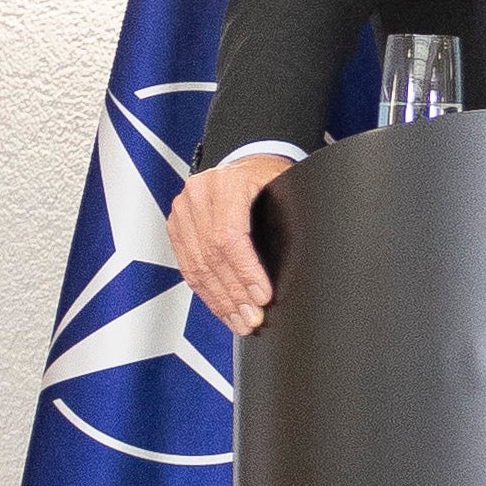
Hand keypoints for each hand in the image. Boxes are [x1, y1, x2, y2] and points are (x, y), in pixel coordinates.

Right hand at [170, 151, 294, 336]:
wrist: (243, 163)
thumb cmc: (269, 174)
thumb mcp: (286, 185)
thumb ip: (291, 214)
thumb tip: (309, 256)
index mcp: (225, 183)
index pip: (229, 237)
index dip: (246, 272)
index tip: (263, 297)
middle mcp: (197, 196)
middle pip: (211, 257)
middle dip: (233, 295)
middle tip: (251, 320)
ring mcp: (182, 212)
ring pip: (195, 267)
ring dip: (219, 301)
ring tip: (239, 322)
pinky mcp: (176, 227)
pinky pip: (187, 266)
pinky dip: (206, 291)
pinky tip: (222, 308)